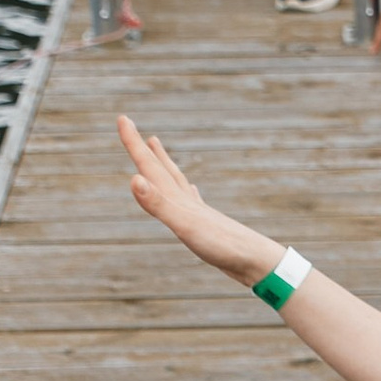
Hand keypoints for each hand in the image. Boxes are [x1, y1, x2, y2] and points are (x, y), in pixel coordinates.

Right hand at [116, 113, 263, 279]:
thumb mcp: (185, 226)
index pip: (150, 166)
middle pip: (162, 168)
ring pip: (177, 180)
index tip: (122, 118)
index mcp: (178, 199)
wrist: (258, 262)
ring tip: (157, 148)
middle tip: (132, 127)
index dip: (133, 143)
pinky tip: (192, 191)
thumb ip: (159, 204)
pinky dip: (188, 191)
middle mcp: (187, 200)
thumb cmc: (222, 246)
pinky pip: (193, 201)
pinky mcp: (209, 226)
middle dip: (144, 148)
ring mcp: (200, 212)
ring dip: (164, 164)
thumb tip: (134, 179)